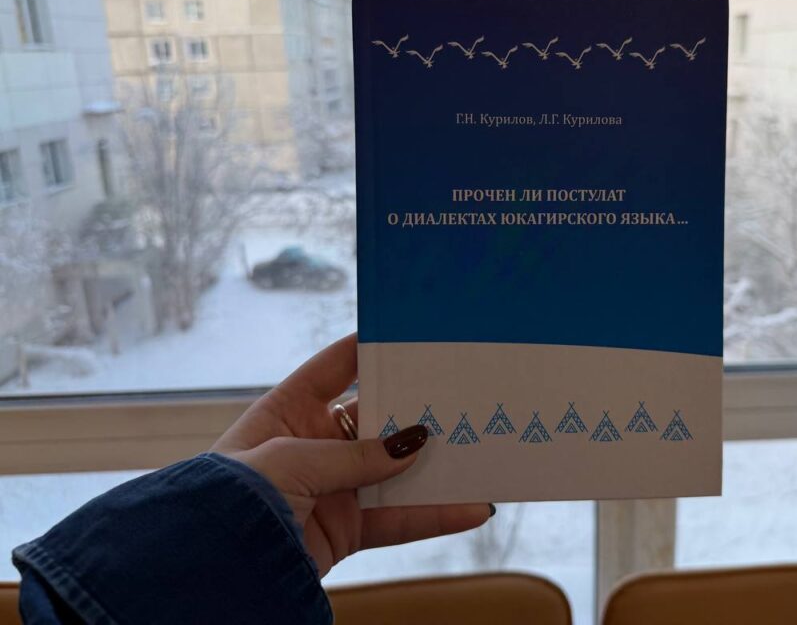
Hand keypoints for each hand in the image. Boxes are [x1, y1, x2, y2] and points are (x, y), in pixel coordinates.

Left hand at [210, 333, 491, 576]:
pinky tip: (471, 508)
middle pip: (373, 420)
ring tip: (476, 449)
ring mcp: (331, 489)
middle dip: (413, 410)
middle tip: (455, 395)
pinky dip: (434, 516)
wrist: (213, 567)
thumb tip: (413, 443)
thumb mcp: (294, 459)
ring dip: (433, 464)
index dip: (366, 350)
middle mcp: (312, 445)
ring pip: (394, 469)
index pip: (332, 369)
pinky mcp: (345, 530)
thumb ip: (356, 453)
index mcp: (286, 412)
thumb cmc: (235, 497)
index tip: (407, 335)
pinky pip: (398, 519)